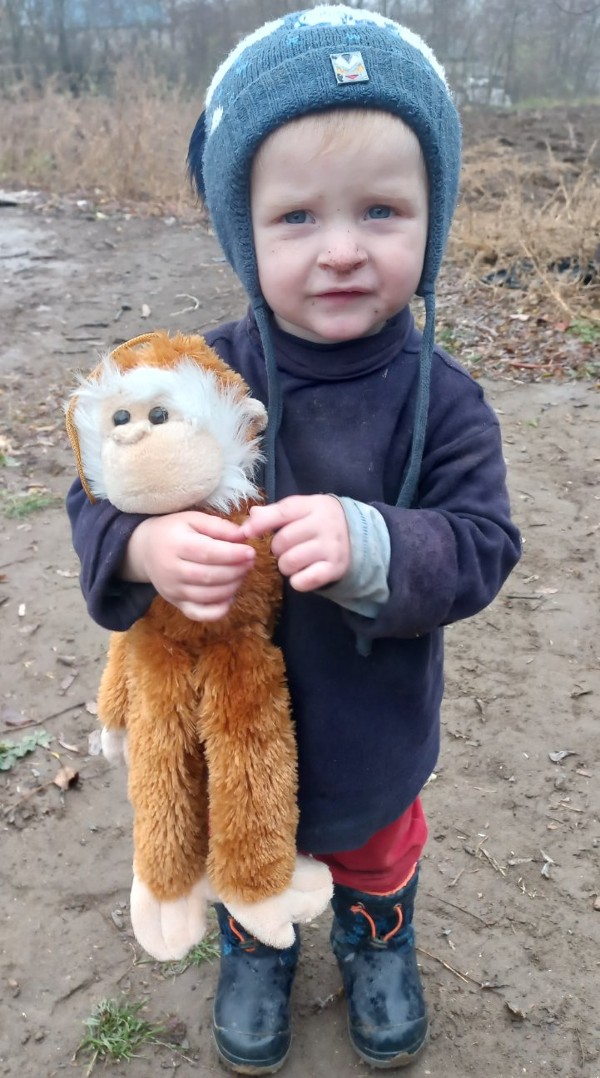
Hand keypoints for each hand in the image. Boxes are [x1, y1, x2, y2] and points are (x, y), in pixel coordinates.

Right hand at [123, 512, 254, 620]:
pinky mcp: (177, 604)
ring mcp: (173, 590)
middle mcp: (171, 570)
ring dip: (231, 587)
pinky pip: (199, 614)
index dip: (232, 554)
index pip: (207, 553)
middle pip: (208, 576)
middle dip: (235, 571)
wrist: (145, 549)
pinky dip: (218, 610)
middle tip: (250, 563)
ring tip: (241, 574)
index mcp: (175, 544)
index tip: (250, 552)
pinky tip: (230, 597)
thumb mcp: (193, 519)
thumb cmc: (174, 531)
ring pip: (207, 596)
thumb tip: (244, 536)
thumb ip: (219, 526)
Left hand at [241, 495, 349, 591]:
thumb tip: (251, 518)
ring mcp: (332, 547)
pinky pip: (303, 581)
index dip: (261, 523)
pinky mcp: (335, 568)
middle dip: (276, 548)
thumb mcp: (301, 510)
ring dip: (285, 565)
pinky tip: (302, 574)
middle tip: (286, 548)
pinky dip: (297, 581)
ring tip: (294, 561)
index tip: (247, 532)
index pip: (283, 512)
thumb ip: (275, 512)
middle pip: (282, 541)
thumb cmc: (318, 522)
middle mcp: (325, 525)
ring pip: (289, 562)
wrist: (357, 537)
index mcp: (314, 506)